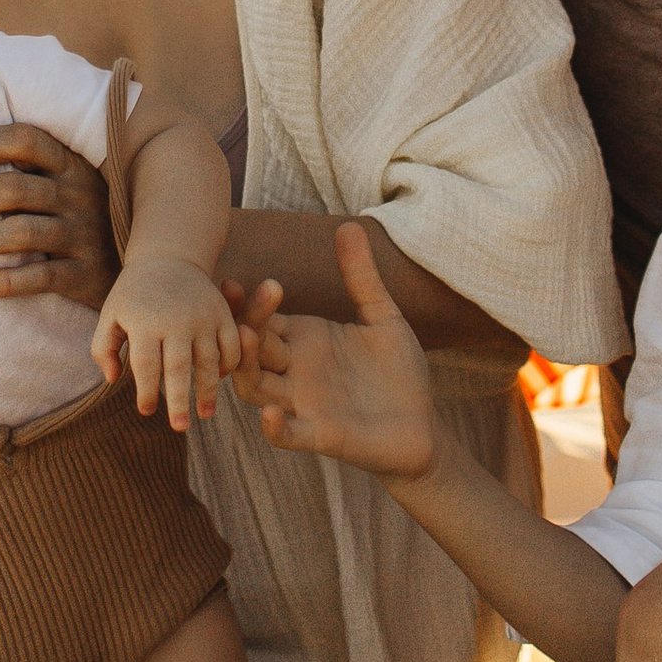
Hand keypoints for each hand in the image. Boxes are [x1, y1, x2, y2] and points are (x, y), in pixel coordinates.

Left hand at [0, 125, 119, 308]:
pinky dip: (3, 282)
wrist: (142, 268)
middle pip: (12, 189)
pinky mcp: (88, 275)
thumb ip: (22, 167)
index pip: (24, 139)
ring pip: (21, 233)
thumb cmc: (82, 219)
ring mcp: (85, 234)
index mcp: (69, 163)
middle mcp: (78, 193)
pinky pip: (42, 278)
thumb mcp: (65, 184)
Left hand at [95, 251, 244, 431]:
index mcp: (145, 322)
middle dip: (180, 401)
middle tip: (180, 427)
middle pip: (179, 368)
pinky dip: (228, 365)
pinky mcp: (221, 312)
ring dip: (208, 390)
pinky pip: (230, 344)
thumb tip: (113, 380)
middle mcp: (175, 319)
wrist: (168, 257)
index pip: (145, 366)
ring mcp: (202, 316)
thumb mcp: (111, 314)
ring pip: (208, 360)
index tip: (146, 410)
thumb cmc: (134, 294)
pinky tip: (219, 381)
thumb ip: (103, 348)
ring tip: (205, 415)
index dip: (146, 392)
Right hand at [236, 225, 440, 480]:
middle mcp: (295, 371)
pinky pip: (288, 434)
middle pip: (253, 347)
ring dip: (248, 366)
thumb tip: (348, 225)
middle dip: (248, 321)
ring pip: (255, 388)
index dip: (247, 303)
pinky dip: (275, 428)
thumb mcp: (382, 316)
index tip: (238, 281)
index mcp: (304, 340)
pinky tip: (271, 413)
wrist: (423, 424)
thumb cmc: (397, 371)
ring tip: (252, 337)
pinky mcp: (321, 435)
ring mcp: (304, 404)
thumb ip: (362, 277)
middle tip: (251, 292)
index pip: (263, 318)